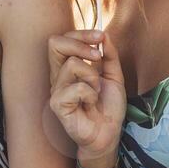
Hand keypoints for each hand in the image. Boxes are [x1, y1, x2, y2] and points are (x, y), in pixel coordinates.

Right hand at [48, 30, 126, 167]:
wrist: (109, 134)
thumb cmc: (108, 107)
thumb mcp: (114, 76)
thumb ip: (109, 56)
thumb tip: (104, 35)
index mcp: (68, 67)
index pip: (63, 39)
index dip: (81, 33)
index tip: (101, 37)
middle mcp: (58, 76)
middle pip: (54, 43)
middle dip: (80, 43)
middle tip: (98, 56)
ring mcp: (56, 90)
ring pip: (71, 64)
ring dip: (92, 76)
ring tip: (96, 91)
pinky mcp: (58, 105)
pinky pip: (76, 88)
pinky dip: (90, 93)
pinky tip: (90, 103)